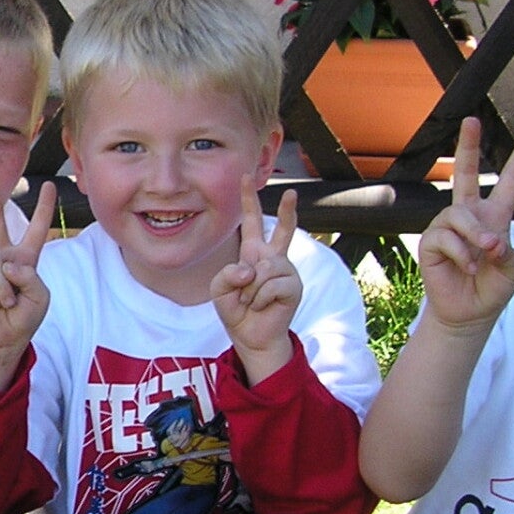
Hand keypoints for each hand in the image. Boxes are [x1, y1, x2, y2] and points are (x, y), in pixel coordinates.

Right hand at [0, 178, 56, 359]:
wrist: (2, 339)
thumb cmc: (24, 318)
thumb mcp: (41, 297)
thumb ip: (31, 277)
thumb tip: (5, 265)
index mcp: (26, 258)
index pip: (37, 229)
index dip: (44, 207)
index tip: (49, 185)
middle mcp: (3, 256)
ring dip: (4, 289)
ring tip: (5, 302)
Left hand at [211, 179, 300, 378]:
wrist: (252, 336)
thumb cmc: (236, 310)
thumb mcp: (220, 289)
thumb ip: (227, 274)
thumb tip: (252, 269)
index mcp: (253, 253)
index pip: (251, 222)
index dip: (248, 200)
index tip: (245, 177)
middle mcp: (272, 258)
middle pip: (282, 229)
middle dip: (287, 210)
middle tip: (292, 192)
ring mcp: (285, 271)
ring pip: (264, 269)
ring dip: (251, 290)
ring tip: (252, 301)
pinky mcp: (293, 286)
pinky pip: (271, 285)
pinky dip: (260, 298)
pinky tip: (263, 306)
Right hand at [418, 117, 513, 334]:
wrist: (471, 313)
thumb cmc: (494, 287)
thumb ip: (508, 248)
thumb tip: (487, 240)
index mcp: (495, 216)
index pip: (509, 180)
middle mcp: (470, 215)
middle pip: (467, 173)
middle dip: (469, 146)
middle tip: (471, 120)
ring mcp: (448, 227)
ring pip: (459, 214)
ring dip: (476, 235)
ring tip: (485, 255)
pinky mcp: (431, 243)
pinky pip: (444, 237)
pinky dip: (461, 253)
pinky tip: (468, 267)